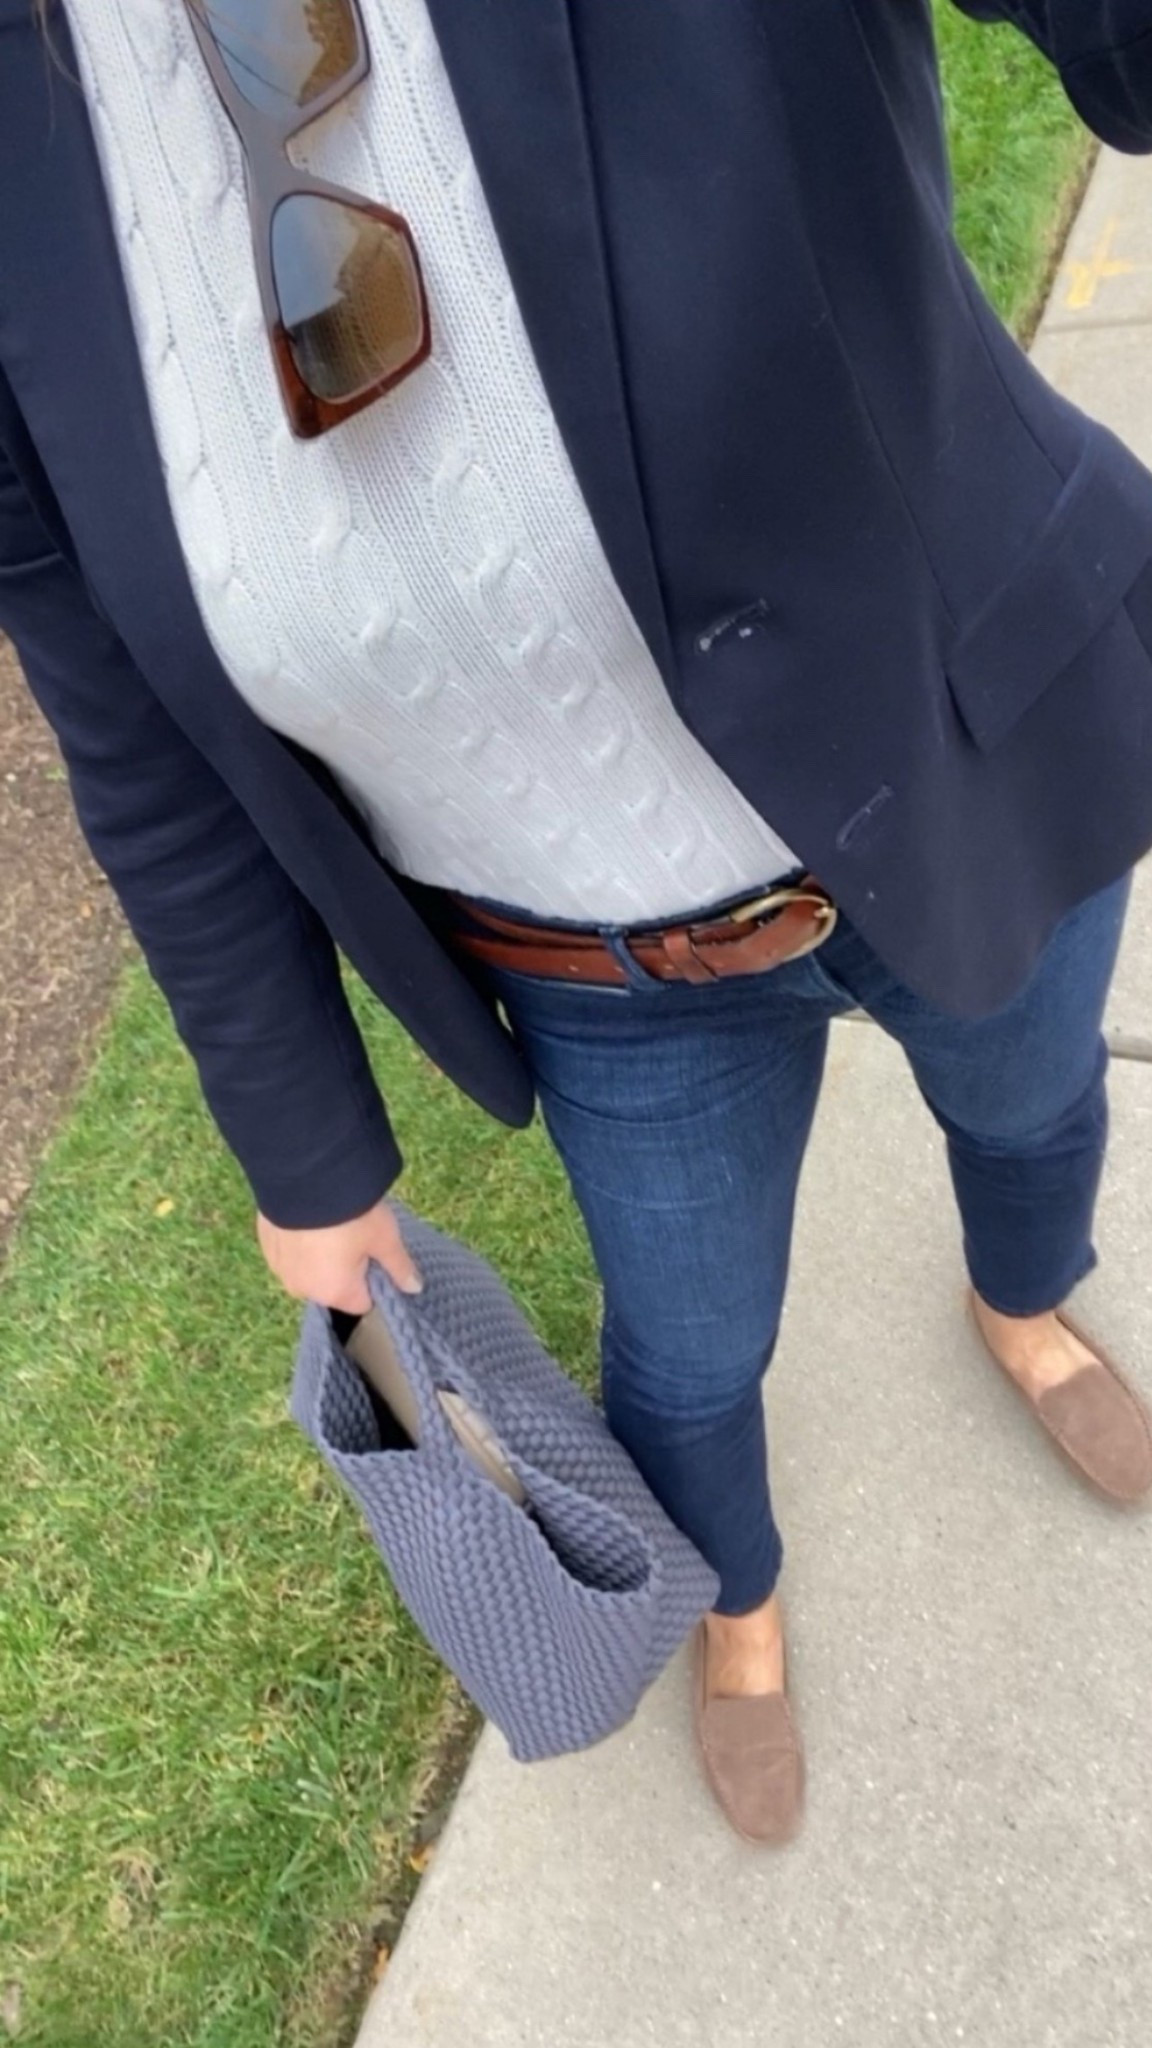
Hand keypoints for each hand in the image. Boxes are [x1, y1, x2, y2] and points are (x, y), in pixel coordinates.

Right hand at [256, 1198, 422, 1312]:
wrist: (303, 1176)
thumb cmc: (351, 1213)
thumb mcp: (384, 1237)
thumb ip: (399, 1267)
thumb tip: (414, 1288)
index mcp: (334, 1293)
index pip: (362, 1302)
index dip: (373, 1279)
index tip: (375, 1254)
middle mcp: (303, 1289)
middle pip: (333, 1287)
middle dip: (345, 1267)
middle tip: (354, 1233)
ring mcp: (280, 1268)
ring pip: (308, 1270)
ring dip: (319, 1255)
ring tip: (330, 1223)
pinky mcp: (266, 1245)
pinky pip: (289, 1252)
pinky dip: (299, 1241)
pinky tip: (307, 1217)